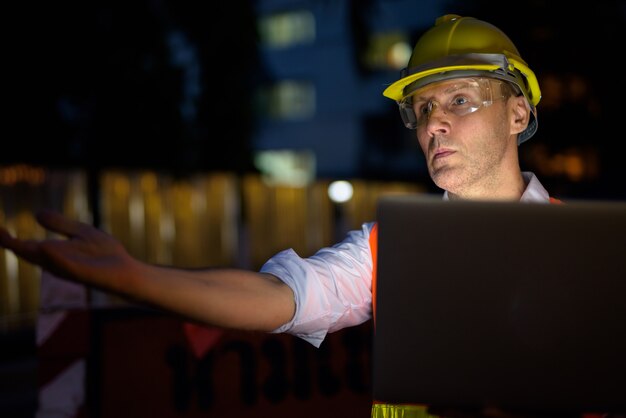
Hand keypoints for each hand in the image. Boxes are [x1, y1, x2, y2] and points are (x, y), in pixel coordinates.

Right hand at [0, 209, 137, 291]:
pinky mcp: (83, 274)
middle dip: (10, 244)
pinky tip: (46, 247)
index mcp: (53, 254)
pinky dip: (56, 258)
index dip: (8, 239)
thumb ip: (60, 224)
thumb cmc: (104, 253)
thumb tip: (36, 213)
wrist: (125, 268)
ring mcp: (68, 269)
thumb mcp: (80, 232)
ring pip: (43, 260)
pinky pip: (67, 266)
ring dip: (25, 250)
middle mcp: (55, 263)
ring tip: (8, 238)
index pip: (25, 246)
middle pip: (27, 254)